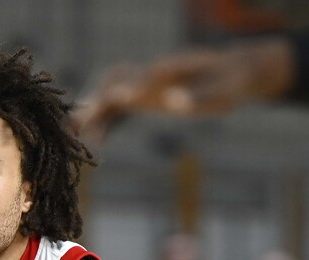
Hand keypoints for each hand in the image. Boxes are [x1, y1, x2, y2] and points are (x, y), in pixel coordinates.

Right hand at [73, 39, 291, 138]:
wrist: (233, 73)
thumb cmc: (230, 84)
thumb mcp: (222, 94)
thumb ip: (199, 98)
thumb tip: (173, 103)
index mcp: (170, 69)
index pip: (141, 77)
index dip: (125, 88)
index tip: (111, 102)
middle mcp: (153, 73)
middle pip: (116, 81)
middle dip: (97, 100)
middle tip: (79, 123)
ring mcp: (148, 84)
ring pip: (112, 93)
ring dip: (95, 110)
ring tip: (75, 133)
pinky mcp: (148, 96)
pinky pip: (122, 107)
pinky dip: (107, 120)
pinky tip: (96, 140)